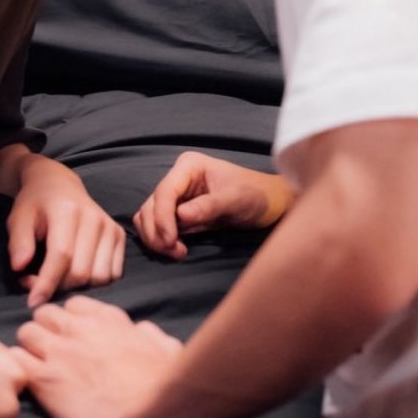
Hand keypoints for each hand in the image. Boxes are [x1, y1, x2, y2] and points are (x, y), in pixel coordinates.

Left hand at [8, 157, 125, 307]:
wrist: (59, 185)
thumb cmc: (35, 204)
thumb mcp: (18, 217)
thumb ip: (18, 242)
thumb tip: (20, 268)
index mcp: (68, 210)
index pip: (61, 255)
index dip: (46, 283)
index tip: (33, 303)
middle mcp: (94, 217)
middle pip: (81, 272)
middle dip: (58, 286)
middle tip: (37, 282)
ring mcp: (109, 226)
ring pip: (99, 277)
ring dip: (77, 287)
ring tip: (57, 276)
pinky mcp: (118, 235)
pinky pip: (112, 273)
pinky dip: (94, 282)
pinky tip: (76, 272)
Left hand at [15, 295, 181, 417]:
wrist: (147, 411)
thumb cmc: (163, 381)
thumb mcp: (163, 345)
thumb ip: (147, 333)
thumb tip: (143, 331)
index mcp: (107, 318)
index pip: (73, 304)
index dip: (70, 320)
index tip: (72, 336)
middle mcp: (78, 328)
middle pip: (44, 313)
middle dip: (44, 329)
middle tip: (49, 352)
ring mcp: (58, 351)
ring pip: (26, 332)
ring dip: (29, 347)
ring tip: (36, 367)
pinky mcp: (44, 379)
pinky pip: (17, 360)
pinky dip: (18, 366)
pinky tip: (28, 381)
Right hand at [134, 151, 293, 258]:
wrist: (269, 204)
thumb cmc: (256, 195)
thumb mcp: (236, 200)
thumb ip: (209, 206)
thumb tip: (181, 216)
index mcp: (188, 166)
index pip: (164, 192)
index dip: (162, 218)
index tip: (170, 241)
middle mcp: (178, 178)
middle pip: (151, 205)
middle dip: (157, 230)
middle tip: (175, 251)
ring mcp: (177, 195)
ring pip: (149, 216)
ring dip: (156, 237)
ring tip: (178, 251)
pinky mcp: (178, 212)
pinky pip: (158, 225)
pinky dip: (161, 238)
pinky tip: (178, 248)